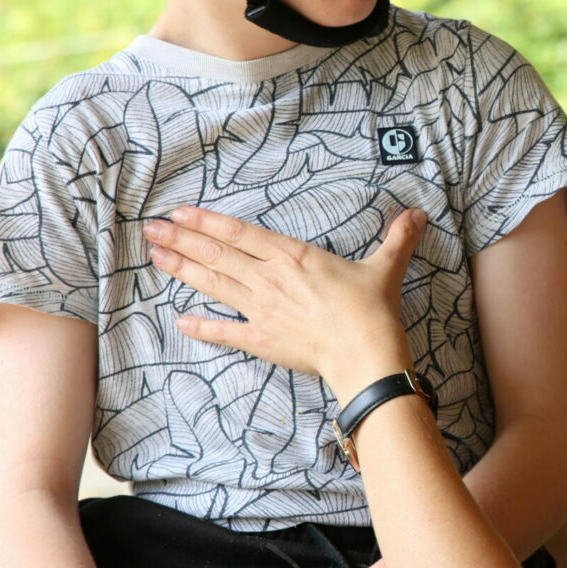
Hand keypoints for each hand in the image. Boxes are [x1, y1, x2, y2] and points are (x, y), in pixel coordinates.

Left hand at [144, 206, 423, 399]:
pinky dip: (203, 325)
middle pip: (217, 253)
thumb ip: (396, 239)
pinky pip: (226, 331)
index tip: (179, 212)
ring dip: (182, 269)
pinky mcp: (263, 340)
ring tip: (154, 256)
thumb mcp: (385, 267)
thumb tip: (417, 214)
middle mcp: (270, 278)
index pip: (240, 232)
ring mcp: (262, 309)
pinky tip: (180, 320)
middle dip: (180, 240)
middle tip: (149, 230)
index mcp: (293, 255)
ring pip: (214, 283)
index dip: (206, 221)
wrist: (365, 355)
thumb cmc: (373, 310)